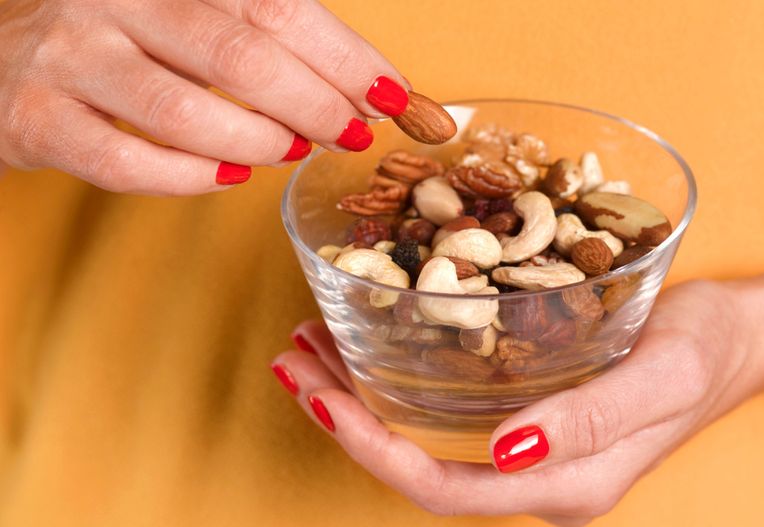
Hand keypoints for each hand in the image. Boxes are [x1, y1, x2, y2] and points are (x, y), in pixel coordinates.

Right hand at [0, 0, 408, 193]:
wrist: (2, 68)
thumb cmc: (121, 46)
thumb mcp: (189, 20)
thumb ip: (264, 39)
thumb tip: (364, 89)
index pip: (275, 5)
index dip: (343, 55)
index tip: (391, 94)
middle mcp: (116, 1)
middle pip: (239, 54)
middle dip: (314, 103)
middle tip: (351, 132)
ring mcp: (72, 59)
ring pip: (183, 111)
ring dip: (257, 140)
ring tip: (291, 151)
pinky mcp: (40, 120)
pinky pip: (128, 163)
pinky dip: (190, 178)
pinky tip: (228, 176)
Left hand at [271, 281, 763, 524]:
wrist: (740, 336)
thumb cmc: (707, 351)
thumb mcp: (659, 380)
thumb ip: (590, 423)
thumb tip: (505, 455)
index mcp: (564, 485)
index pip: (447, 490)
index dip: (376, 453)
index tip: (322, 401)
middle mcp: (537, 475)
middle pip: (420, 467)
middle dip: (347, 420)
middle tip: (292, 362)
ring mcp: (531, 446)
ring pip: (427, 437)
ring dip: (362, 394)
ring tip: (309, 344)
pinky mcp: (531, 410)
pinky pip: (451, 407)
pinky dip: (401, 374)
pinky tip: (372, 338)